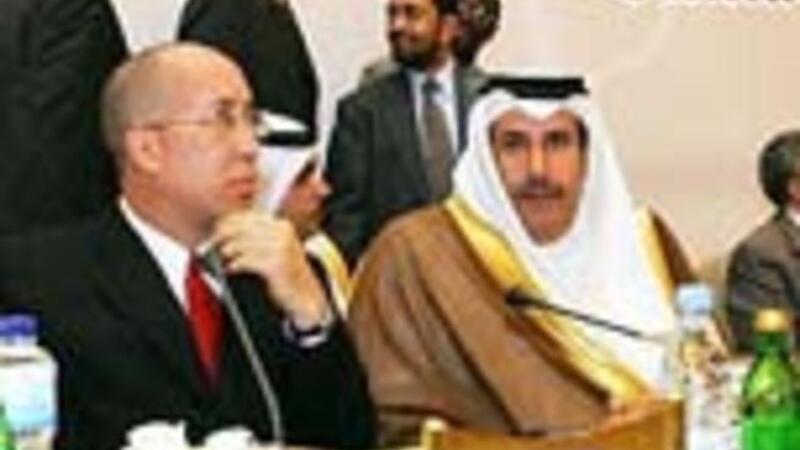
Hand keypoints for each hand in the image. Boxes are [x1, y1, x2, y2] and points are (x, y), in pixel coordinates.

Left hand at [212, 208, 328, 327]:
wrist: (304, 294)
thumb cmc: (286, 270)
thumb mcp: (276, 246)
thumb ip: (256, 235)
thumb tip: (225, 229)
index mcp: (281, 225)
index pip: (248, 217)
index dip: (228, 223)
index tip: (216, 231)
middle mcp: (282, 233)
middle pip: (243, 228)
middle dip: (225, 236)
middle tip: (215, 244)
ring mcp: (280, 248)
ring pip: (242, 244)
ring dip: (229, 251)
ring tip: (225, 258)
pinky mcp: (276, 264)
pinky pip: (246, 261)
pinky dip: (235, 265)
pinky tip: (232, 268)